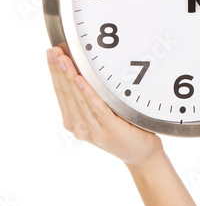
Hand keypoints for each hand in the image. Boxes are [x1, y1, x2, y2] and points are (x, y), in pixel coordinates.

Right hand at [46, 44, 163, 166]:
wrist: (141, 154)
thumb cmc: (124, 129)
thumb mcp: (103, 111)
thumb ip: (92, 96)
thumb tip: (84, 67)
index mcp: (74, 121)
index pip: (60, 92)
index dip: (55, 71)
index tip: (52, 52)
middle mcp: (80, 127)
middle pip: (66, 93)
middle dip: (59, 70)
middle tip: (54, 51)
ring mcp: (93, 130)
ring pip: (77, 98)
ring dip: (69, 77)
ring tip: (63, 59)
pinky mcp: (109, 130)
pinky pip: (96, 108)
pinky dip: (87, 93)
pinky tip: (80, 80)